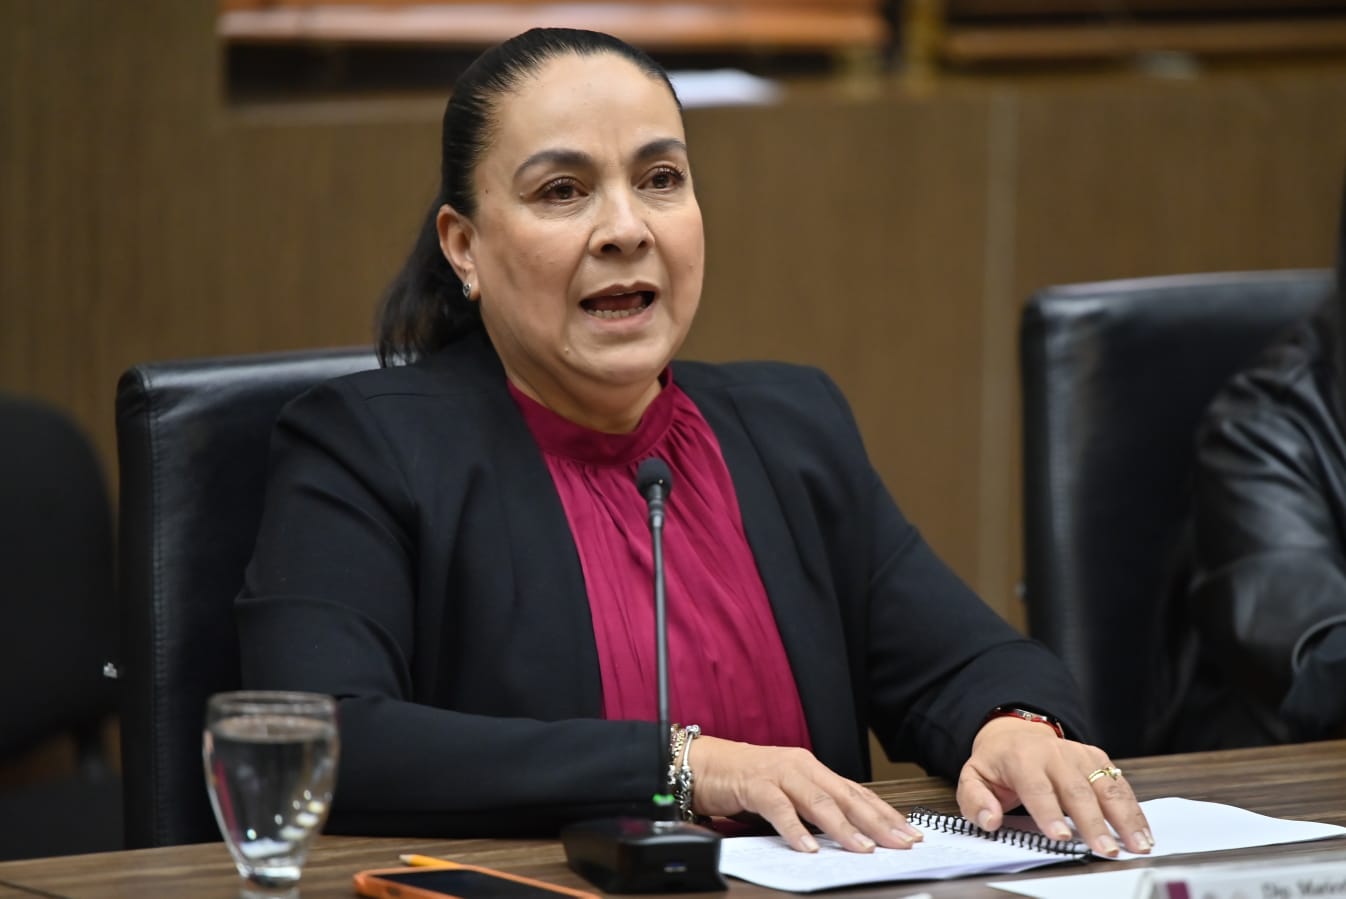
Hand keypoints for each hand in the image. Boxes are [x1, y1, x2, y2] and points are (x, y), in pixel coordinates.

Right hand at [687, 735, 923, 852]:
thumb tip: (848, 836)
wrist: (703, 764)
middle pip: (847, 797)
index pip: (857, 792)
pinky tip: (808, 848)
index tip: (910, 832)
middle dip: (878, 822)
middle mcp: (801, 767)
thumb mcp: (787, 794)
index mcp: (813, 769)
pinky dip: (795, 829)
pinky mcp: (755, 785)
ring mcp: (779, 774)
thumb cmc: (746, 781)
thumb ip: (813, 810)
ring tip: (864, 849)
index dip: (885, 813)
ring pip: (818, 802)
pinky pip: (779, 808)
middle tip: (901, 843)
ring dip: (844, 828)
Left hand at [956, 717, 1152, 856]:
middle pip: (1078, 790)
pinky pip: (1120, 785)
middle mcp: (1055, 754)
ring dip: (1124, 817)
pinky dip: (1134, 810)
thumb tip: (990, 820)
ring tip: (1137, 845)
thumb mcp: (973, 778)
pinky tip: (1143, 832)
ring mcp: (1080, 754)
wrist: (1015, 734)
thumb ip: (975, 801)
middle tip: (1105, 850)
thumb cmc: (997, 765)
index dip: (1050, 814)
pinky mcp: (1098, 758)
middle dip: (1093, 822)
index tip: (1062, 837)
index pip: (1038, 788)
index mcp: (1022, 759)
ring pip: (1106, 786)